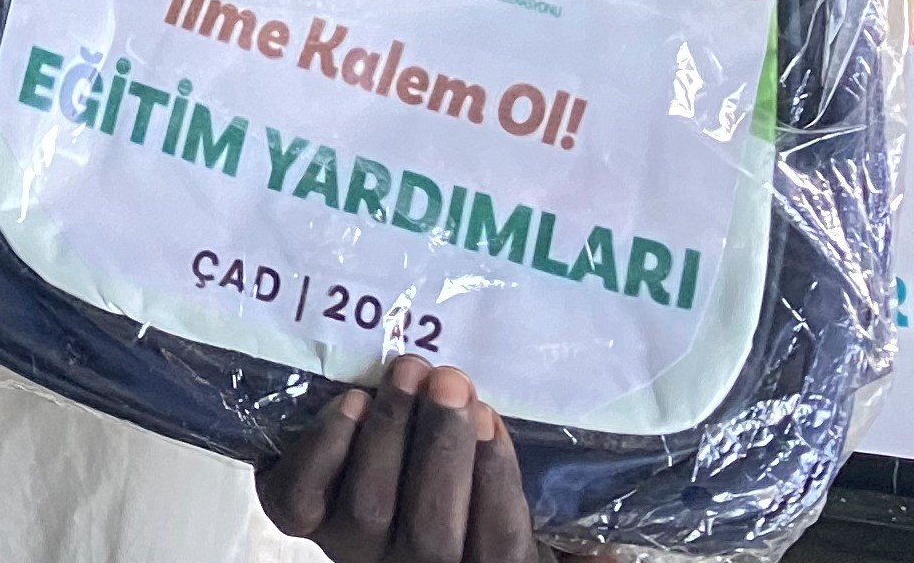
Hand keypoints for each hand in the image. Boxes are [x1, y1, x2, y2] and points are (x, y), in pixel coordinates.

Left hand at [257, 357, 547, 562]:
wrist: (376, 506)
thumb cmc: (467, 509)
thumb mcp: (520, 530)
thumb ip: (568, 545)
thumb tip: (613, 553)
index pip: (499, 548)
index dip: (496, 484)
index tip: (492, 419)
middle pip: (429, 534)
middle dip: (441, 451)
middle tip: (451, 381)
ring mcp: (350, 550)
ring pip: (368, 509)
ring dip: (389, 434)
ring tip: (408, 369)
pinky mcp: (301, 520)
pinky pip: (300, 500)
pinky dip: (321, 451)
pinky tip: (348, 403)